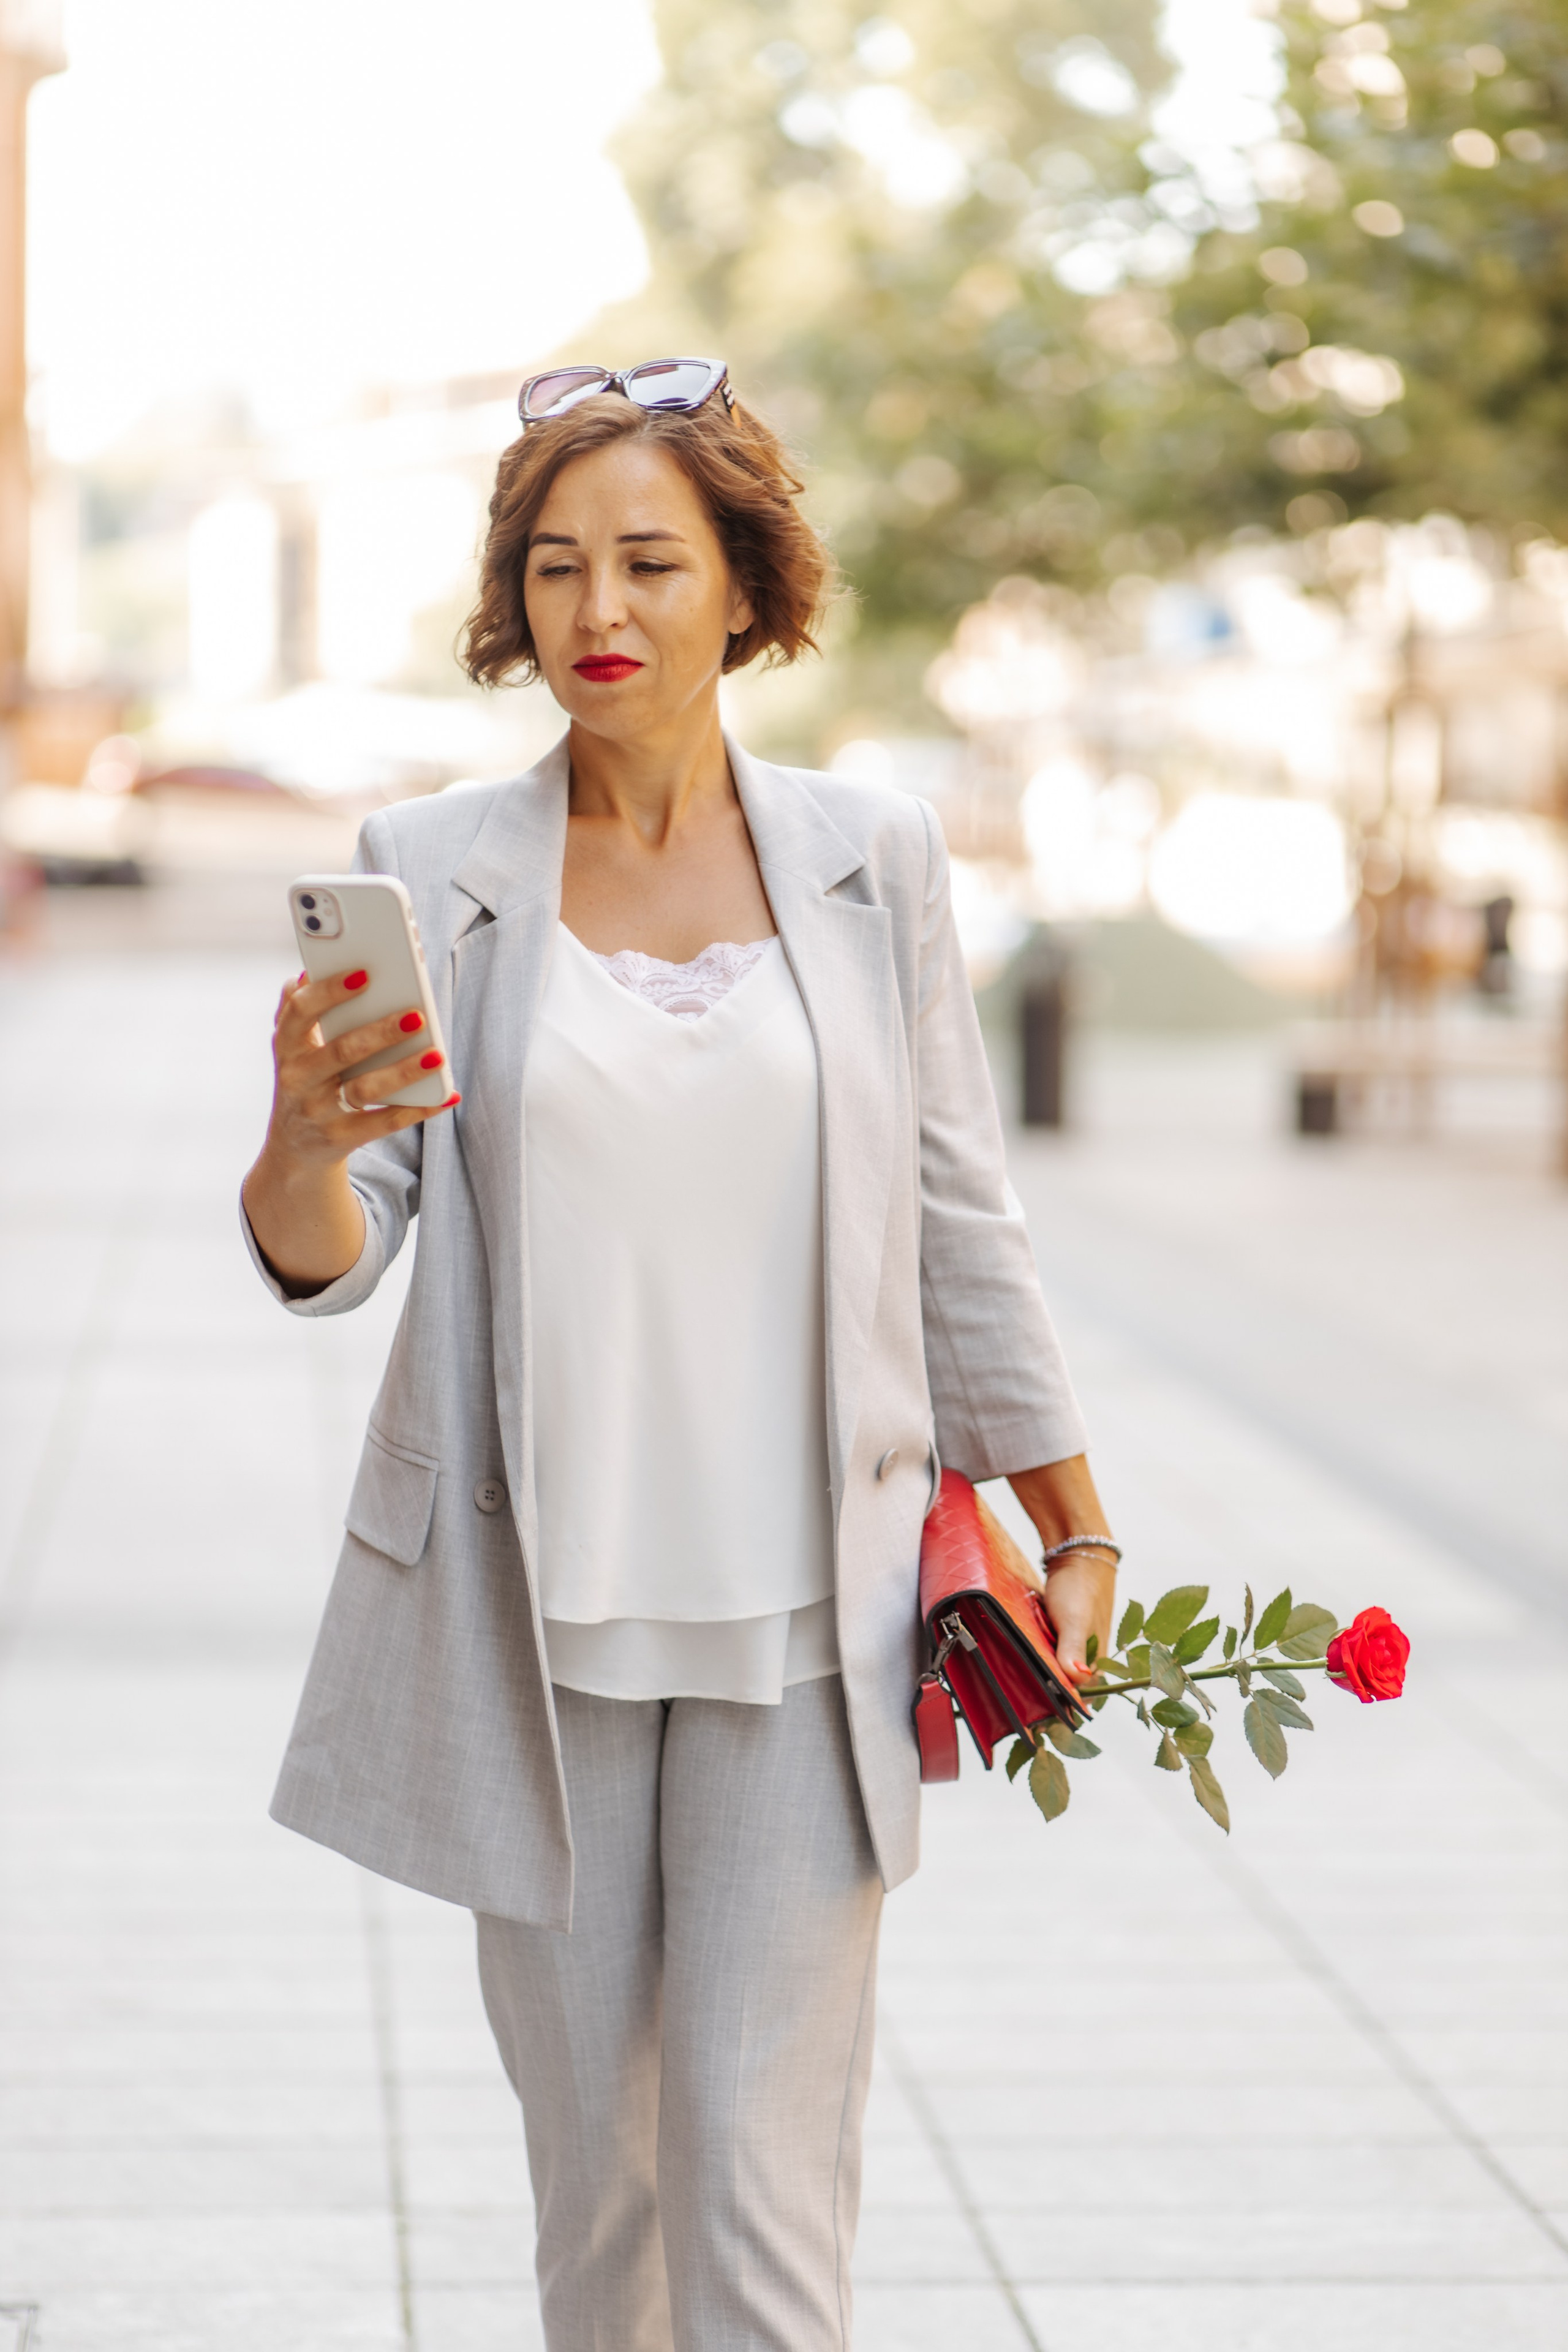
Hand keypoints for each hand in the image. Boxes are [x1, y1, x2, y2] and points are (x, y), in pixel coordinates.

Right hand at [264, 967, 457, 1163]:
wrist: (293, 1151)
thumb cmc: (305, 1083)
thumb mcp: (292, 1051)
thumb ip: (297, 1014)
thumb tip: (304, 973)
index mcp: (287, 1047)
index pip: (301, 1013)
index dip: (329, 992)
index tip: (364, 974)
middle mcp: (298, 1079)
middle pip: (341, 1051)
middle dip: (380, 1032)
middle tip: (417, 1016)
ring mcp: (318, 1111)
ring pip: (364, 1089)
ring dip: (403, 1072)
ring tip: (436, 1056)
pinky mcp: (340, 1139)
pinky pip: (385, 1123)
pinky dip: (418, 1110)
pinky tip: (447, 1096)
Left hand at [1007, 1455, 1117, 1686]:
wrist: (1078, 1552)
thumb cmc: (1081, 1587)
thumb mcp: (1075, 1620)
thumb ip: (1074, 1650)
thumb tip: (1076, 1678)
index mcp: (1097, 1662)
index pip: (1081, 1701)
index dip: (1059, 1708)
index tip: (1032, 1711)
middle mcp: (1087, 1658)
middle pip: (1065, 1688)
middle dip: (1043, 1690)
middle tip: (1016, 1688)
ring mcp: (1074, 1645)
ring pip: (1054, 1670)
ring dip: (1037, 1671)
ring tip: (1014, 1670)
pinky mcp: (1062, 1633)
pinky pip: (1047, 1651)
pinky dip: (1036, 1652)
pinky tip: (1021, 1649)